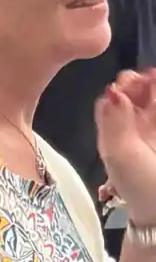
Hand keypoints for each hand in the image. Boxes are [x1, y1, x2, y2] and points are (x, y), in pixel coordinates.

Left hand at [97, 69, 155, 229]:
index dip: (117, 89)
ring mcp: (150, 127)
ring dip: (151, 83)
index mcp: (113, 134)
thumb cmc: (139, 183)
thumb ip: (114, 123)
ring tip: (154, 78)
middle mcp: (132, 127)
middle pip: (132, 94)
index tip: (126, 84)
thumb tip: (112, 92)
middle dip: (136, 82)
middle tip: (143, 78)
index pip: (110, 102)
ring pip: (150, 96)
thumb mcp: (119, 155)